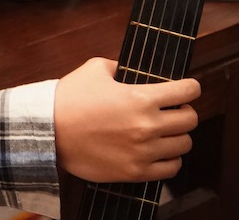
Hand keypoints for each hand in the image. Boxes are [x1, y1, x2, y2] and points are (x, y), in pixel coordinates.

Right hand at [55, 57, 199, 182]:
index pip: (188, 91)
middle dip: (184, 112)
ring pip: (184, 144)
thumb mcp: (94, 69)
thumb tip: (130, 70)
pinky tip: (159, 152)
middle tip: (173, 111)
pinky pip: (171, 168)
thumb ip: (119, 67)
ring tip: (164, 133)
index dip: (191, 87)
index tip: (189, 88)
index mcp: (141, 97)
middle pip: (190, 119)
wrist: (47, 131)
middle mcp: (148, 125)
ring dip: (177, 136)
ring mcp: (143, 151)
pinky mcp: (135, 171)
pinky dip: (170, 159)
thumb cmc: (68, 99)